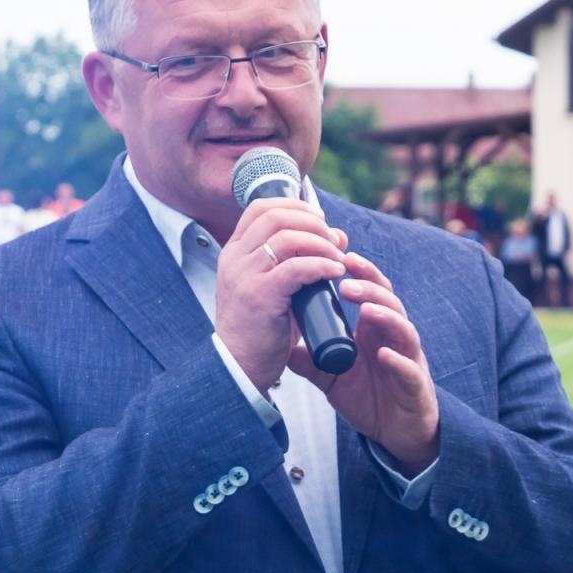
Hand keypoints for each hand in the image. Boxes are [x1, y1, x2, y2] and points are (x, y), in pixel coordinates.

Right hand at [215, 199, 347, 391]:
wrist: (240, 367)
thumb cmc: (261, 329)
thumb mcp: (272, 286)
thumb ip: (296, 260)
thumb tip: (336, 235)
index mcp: (233, 252)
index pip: (260, 207)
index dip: (295, 205)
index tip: (319, 220)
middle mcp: (235, 259)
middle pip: (276, 215)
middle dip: (312, 221)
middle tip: (333, 239)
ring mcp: (245, 276)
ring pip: (288, 237)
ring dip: (321, 242)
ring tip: (338, 257)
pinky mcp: (260, 296)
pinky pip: (297, 267)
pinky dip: (322, 264)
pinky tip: (336, 271)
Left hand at [287, 252, 437, 473]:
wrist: (393, 432)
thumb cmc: (366, 396)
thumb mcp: (329, 374)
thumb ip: (308, 357)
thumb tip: (277, 340)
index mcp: (374, 329)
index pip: (369, 291)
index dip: (357, 271)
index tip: (336, 255)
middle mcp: (393, 337)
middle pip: (388, 300)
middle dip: (369, 285)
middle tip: (344, 275)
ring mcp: (407, 359)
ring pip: (403, 329)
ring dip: (386, 314)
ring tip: (364, 307)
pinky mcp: (414, 385)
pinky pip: (409, 369)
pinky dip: (397, 360)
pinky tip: (383, 353)